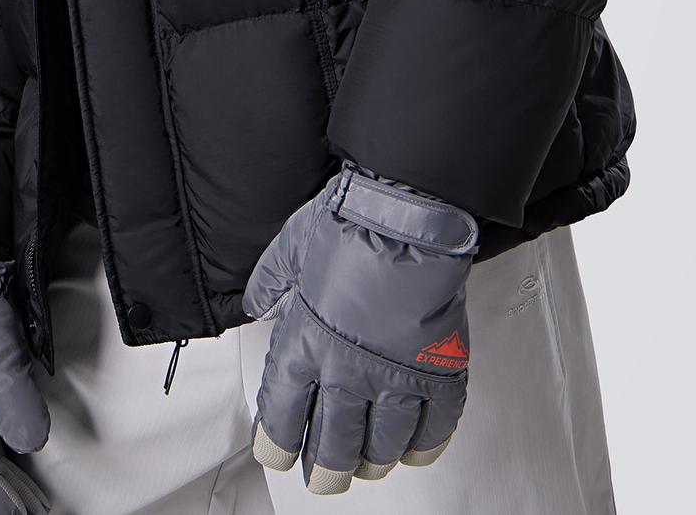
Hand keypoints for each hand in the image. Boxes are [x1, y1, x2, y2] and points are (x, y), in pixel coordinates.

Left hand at [243, 162, 479, 494]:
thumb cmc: (354, 223)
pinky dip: (422, 446)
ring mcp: (395, 377)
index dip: (278, 444)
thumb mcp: (291, 246)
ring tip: (366, 467)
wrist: (411, 215)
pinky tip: (413, 450)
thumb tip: (257, 301)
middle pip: (332, 445)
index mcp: (306, 342)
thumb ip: (270, 280)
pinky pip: (432, 429)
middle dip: (324, 470)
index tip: (278, 454)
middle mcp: (348, 370)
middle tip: (323, 479)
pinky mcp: (438, 373)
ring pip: (380, 446)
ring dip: (371, 463)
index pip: (283, 415)